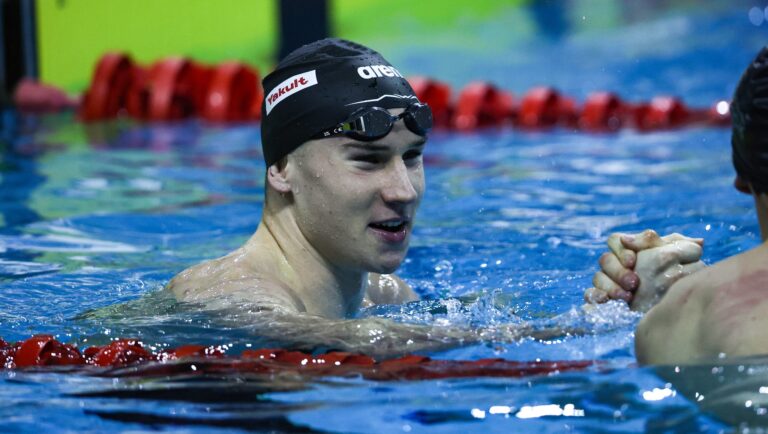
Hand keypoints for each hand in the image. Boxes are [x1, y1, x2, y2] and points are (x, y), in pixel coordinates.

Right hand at [584, 230, 703, 310]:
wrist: (677, 316)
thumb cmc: (679, 283)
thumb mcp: (684, 260)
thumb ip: (681, 245)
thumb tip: (694, 241)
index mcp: (632, 252)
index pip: (615, 240)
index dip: (621, 248)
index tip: (633, 260)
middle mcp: (619, 266)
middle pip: (604, 259)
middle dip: (618, 270)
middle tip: (634, 282)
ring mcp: (610, 285)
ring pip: (598, 277)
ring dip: (611, 286)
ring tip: (628, 297)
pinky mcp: (605, 303)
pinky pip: (589, 296)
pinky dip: (595, 297)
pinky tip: (607, 302)